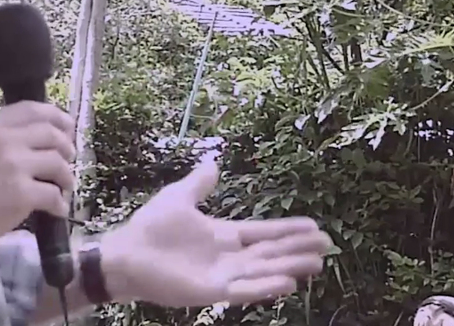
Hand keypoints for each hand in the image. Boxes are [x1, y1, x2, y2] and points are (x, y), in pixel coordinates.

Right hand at [0, 101, 74, 259]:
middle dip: (66, 146)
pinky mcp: (21, 193)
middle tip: (69, 158)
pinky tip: (56, 210)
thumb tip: (30, 142)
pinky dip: (59, 203)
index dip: (56, 117)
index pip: (32, 109)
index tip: (66, 127)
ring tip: (65, 186)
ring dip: (66, 176)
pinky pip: (53, 194)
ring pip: (58, 162)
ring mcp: (14, 165)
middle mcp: (2, 140)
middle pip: (51, 133)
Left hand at [100, 160, 331, 307]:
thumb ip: (199, 183)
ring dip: (290, 268)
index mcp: (224, 235)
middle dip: (299, 249)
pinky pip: (244, 291)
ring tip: (316, 265)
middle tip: (328, 246)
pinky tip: (288, 285)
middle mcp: (229, 256)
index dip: (289, 231)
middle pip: (272, 253)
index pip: (264, 232)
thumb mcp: (179, 197)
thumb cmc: (149, 228)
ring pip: (265, 271)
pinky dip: (266, 288)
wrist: (124, 255)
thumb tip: (213, 161)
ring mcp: (222, 275)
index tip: (314, 226)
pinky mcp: (211, 292)